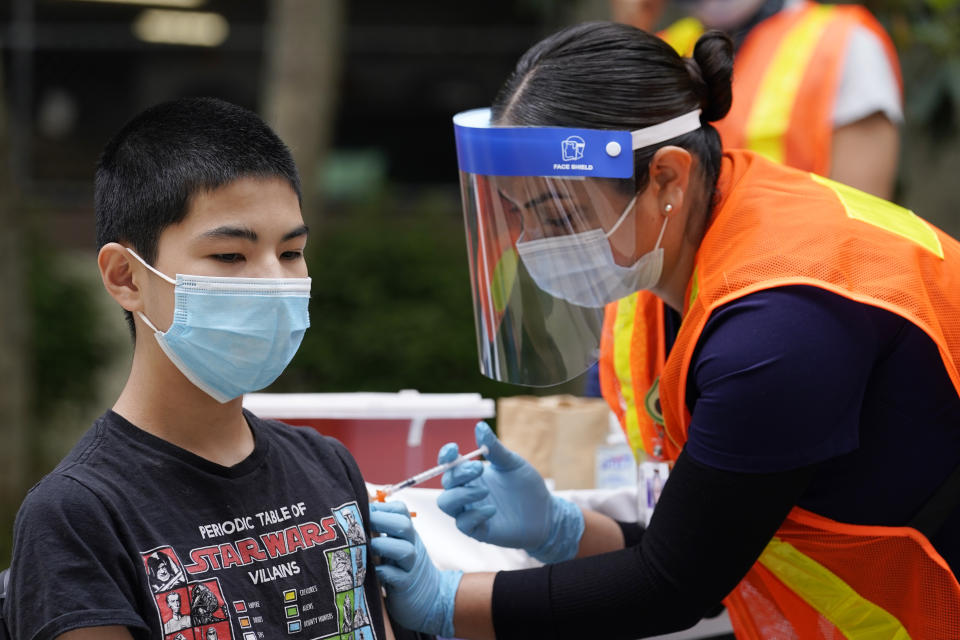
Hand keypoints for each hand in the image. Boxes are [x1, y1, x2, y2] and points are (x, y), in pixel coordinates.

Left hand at [369, 501, 461, 636]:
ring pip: (405, 550)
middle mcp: (411, 545)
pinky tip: (375, 571)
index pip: (400, 510)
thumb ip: (380, 529)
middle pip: (404, 525)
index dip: (381, 507)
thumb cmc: (402, 568)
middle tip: (361, 524)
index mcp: (407, 533)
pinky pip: (399, 577)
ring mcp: (410, 566)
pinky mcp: (406, 586)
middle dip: (381, 520)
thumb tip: (358, 510)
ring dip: (384, 545)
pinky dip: (385, 572)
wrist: (429, 597)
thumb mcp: (395, 544)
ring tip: (369, 547)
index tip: (363, 510)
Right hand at [436, 421, 583, 562]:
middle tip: (479, 468)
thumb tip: (480, 426)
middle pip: (446, 483)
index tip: (454, 449)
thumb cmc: (527, 487)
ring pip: (446, 504)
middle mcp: (467, 492)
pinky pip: (463, 524)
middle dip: (458, 473)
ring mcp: (471, 511)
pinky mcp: (479, 530)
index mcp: (472, 475)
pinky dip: (474, 515)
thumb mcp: (512, 464)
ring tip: (485, 491)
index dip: (446, 456)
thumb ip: (495, 448)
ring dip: (461, 494)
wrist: (545, 513)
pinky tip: (492, 510)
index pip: (449, 464)